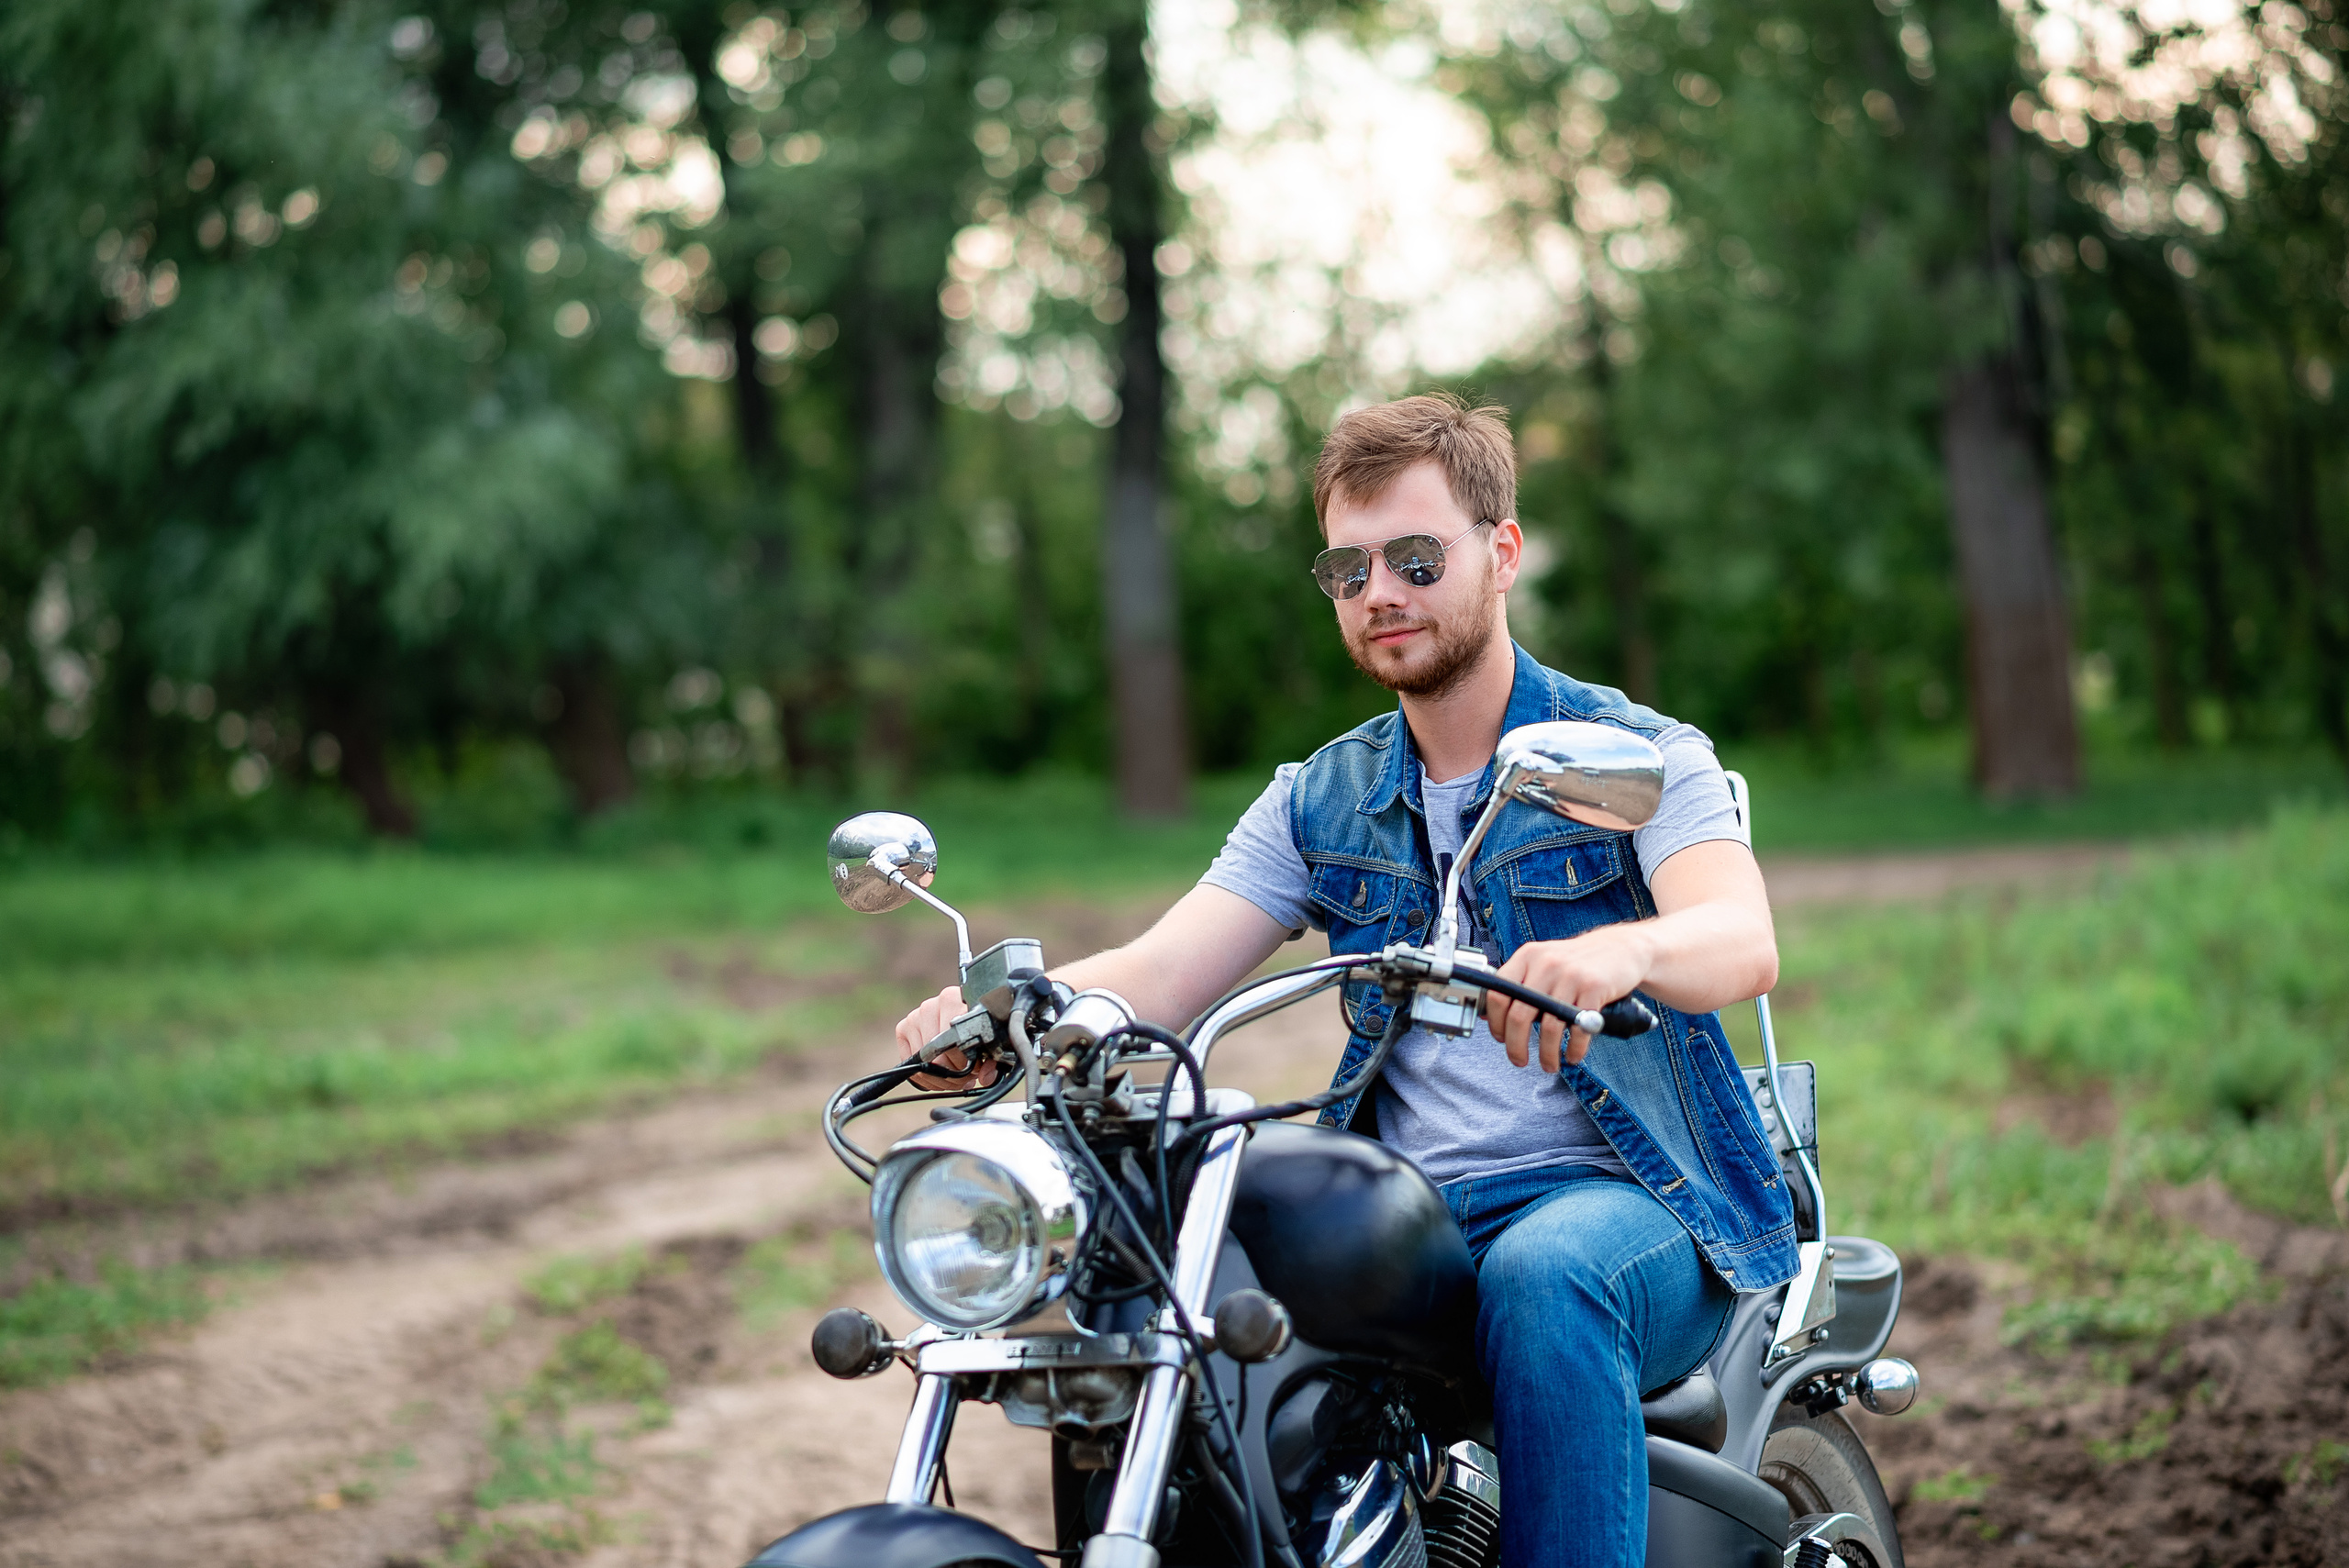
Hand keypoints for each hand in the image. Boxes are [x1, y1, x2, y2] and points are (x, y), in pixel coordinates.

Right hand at [894, 983, 999, 1090]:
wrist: (961, 1015)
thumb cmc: (975, 1028)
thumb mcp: (988, 1044)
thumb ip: (991, 1063)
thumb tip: (986, 1077)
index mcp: (952, 999)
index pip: (954, 1041)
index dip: (965, 1062)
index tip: (974, 1067)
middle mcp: (929, 1005)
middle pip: (937, 1054)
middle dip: (953, 1072)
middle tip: (965, 1075)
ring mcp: (914, 1016)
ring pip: (923, 1061)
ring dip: (939, 1076)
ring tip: (953, 1072)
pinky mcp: (903, 1029)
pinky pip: (910, 1062)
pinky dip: (924, 1075)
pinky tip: (937, 1070)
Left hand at [1485, 925, 1655, 1072]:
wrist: (1622, 948)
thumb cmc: (1579, 961)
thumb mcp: (1544, 961)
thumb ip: (1520, 983)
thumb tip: (1490, 1013)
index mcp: (1527, 956)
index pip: (1498, 993)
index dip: (1495, 1022)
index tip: (1500, 1039)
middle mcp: (1546, 964)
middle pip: (1519, 1015)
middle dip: (1516, 1046)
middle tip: (1519, 1060)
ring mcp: (1571, 976)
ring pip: (1549, 1027)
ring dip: (1547, 1054)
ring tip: (1549, 1064)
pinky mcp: (1594, 989)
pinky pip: (1578, 1029)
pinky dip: (1574, 1049)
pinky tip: (1573, 1055)